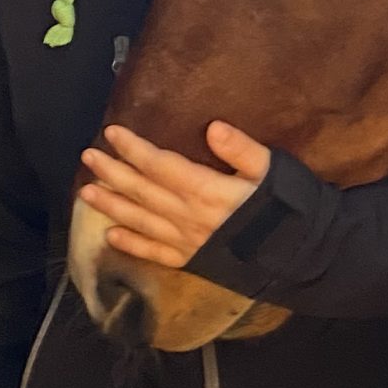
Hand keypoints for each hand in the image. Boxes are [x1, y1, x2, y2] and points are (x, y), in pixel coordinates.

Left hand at [79, 121, 270, 268]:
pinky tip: (111, 236)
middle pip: (144, 191)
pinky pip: (155, 253)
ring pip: (141, 221)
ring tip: (85, 193)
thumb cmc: (289, 207)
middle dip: (114, 173)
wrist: (302, 256)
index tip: (112, 132)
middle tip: (89, 156)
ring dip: (112, 206)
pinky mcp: (192, 260)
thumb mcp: (273, 170)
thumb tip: (213, 127)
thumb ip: (242, 149)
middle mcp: (190, 217)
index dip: (135, 149)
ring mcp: (188, 242)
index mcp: (207, 191)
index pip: (161, 165)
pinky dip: (132, 245)